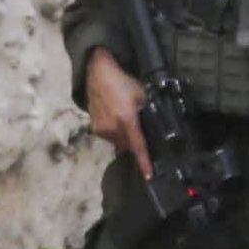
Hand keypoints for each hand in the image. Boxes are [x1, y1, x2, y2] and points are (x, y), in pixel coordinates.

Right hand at [82, 50, 149, 168]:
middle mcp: (113, 128)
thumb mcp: (141, 95)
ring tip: (125, 121)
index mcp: (127, 120)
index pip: (138, 146)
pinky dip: (115, 132)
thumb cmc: (122, 82)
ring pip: (118, 142)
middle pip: (128, 146)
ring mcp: (102, 129)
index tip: (149, 175)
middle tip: (140, 132)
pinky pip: (109, 136)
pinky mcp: (95, 127)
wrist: (98, 73)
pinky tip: (116, 119)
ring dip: (124, 137)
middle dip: (135, 143)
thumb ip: (147, 111)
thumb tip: (153, 123)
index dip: (144, 162)